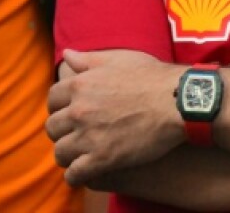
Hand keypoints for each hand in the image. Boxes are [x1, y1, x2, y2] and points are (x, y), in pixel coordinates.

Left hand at [45, 49, 185, 185]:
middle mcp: (79, 110)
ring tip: (80, 155)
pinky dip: (76, 176)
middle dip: (63, 132)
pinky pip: (75, 174)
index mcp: (81, 85)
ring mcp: (89, 135)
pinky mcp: (102, 158)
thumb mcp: (119, 60)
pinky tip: (85, 173)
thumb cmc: (152, 77)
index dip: (60, 107)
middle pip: (53, 127)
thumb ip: (89, 60)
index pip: (52, 99)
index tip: (70, 114)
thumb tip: (67, 54)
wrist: (177, 102)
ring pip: (60, 152)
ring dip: (68, 154)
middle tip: (76, 135)